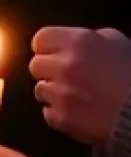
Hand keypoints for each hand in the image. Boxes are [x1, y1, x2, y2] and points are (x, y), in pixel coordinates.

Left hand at [29, 26, 130, 148]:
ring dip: (54, 92)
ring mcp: (61, 94)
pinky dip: (60, 113)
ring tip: (77, 96)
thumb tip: (78, 42)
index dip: (48, 48)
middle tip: (69, 77)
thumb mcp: (119, 45)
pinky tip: (79, 112)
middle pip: (36, 65)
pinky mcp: (63, 118)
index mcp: (78, 43)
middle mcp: (64, 66)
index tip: (55, 55)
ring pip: (40, 89)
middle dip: (49, 70)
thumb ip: (94, 39)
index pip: (40, 40)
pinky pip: (48, 113)